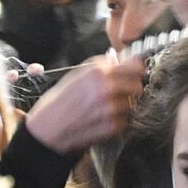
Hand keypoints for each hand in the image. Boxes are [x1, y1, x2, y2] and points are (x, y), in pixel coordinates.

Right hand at [23, 53, 145, 154]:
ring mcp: (111, 109)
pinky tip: (102, 119)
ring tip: (106, 108)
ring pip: (132, 104)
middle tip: (120, 92)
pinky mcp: (112, 126)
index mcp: (98, 71)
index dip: (135, 70)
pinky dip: (118, 120)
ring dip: (124, 106)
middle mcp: (106, 88)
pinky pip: (126, 119)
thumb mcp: (78, 74)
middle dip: (131, 88)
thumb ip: (103, 66)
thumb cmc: (61, 100)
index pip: (135, 65)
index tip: (133, 73)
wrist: (49, 127)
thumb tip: (124, 60)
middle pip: (137, 85)